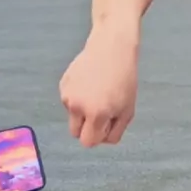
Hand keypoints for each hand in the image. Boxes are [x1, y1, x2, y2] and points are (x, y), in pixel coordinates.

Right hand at [60, 25, 138, 146]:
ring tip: (98, 92)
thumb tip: (100, 140)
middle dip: (87, 128)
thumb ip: (115, 132)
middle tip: (101, 113)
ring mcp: (68, 94)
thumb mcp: (128, 110)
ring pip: (73, 116)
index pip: (88, 142)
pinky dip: (79, 96)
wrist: (112, 48)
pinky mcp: (63, 84)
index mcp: (96, 114)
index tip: (106, 126)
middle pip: (75, 133)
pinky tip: (90, 82)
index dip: (98, 137)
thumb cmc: (124, 80)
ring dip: (83, 111)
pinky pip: (70, 100)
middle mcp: (78, 106)